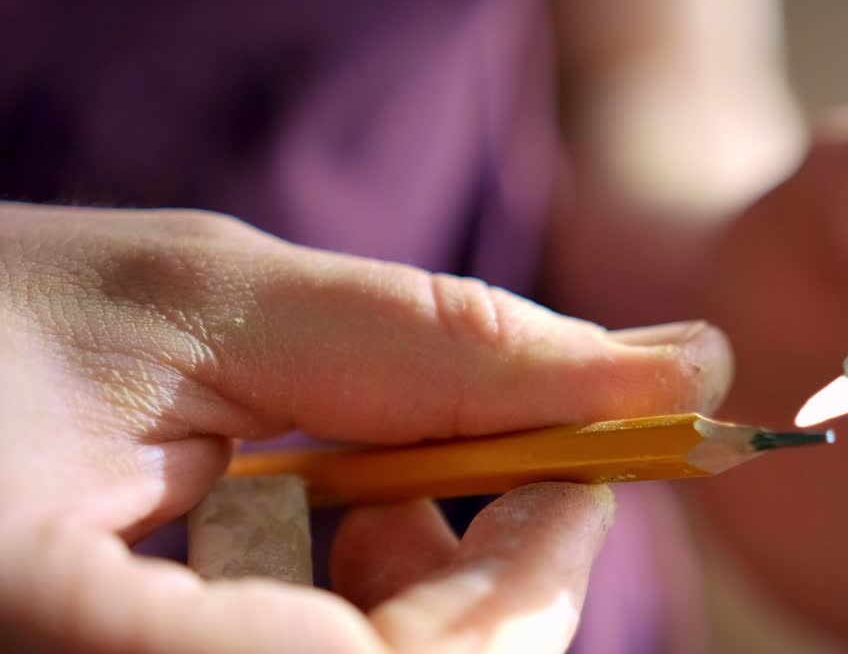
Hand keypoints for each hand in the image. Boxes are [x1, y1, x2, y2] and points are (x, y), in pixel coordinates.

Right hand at [0, 203, 730, 653]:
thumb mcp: (202, 303)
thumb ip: (447, 341)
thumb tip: (684, 363)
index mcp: (90, 652)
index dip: (537, 582)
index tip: (591, 464)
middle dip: (478, 581)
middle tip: (460, 461)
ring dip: (399, 586)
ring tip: (316, 475)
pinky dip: (333, 600)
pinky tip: (273, 522)